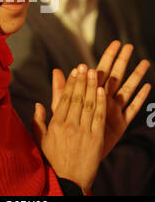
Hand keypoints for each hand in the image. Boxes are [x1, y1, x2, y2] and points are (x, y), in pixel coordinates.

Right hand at [32, 66, 105, 194]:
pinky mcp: (96, 139)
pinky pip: (98, 117)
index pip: (64, 98)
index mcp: (56, 124)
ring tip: (94, 72)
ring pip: (88, 104)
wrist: (68, 181)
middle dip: (81, 80)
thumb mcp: (40, 140)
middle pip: (76, 97)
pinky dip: (100, 103)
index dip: (70, 83)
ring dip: (91, 86)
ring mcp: (83, 132)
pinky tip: (101, 91)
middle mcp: (69, 125)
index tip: (74, 71)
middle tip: (84, 66)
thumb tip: (38, 103)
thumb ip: (38, 121)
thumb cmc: (53, 160)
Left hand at [51, 41, 151, 159]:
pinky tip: (147, 86)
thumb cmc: (66, 131)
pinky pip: (132, 109)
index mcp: (90, 94)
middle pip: (115, 76)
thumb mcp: (60, 109)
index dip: (108, 57)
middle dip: (122, 61)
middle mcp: (103, 100)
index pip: (100, 71)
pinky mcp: (120, 125)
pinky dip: (139, 98)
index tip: (115, 43)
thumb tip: (56, 70)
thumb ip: (60, 90)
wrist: (72, 158)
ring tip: (145, 62)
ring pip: (127, 89)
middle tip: (129, 46)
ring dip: (135, 76)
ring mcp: (113, 111)